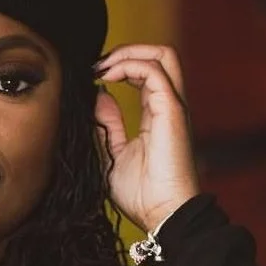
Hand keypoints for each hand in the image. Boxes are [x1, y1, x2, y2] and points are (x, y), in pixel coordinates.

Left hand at [93, 43, 200, 232]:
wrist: (161, 215)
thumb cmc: (141, 195)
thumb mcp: (112, 156)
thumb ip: (107, 126)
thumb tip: (98, 97)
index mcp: (157, 114)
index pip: (145, 73)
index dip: (119, 66)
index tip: (92, 75)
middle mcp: (169, 105)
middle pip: (160, 55)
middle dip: (126, 50)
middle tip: (97, 66)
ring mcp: (172, 106)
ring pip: (162, 54)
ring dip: (127, 53)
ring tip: (101, 68)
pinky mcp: (171, 110)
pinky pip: (154, 71)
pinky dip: (129, 65)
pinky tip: (107, 78)